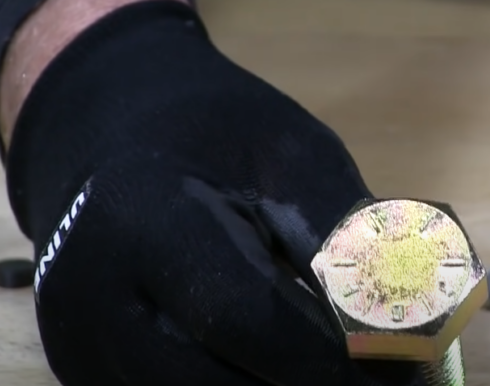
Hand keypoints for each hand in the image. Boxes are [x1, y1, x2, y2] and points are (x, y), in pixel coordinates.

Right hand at [6, 0, 424, 385]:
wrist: (105, 130)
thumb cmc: (212, 130)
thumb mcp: (291, 155)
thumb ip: (343, 238)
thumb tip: (407, 328)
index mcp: (147, 219)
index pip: (248, 315)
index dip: (331, 358)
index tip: (406, 373)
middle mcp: (92, 299)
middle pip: (218, 383)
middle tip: (386, 381)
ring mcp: (81, 346)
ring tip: (337, 368)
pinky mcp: (84, 371)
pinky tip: (284, 368)